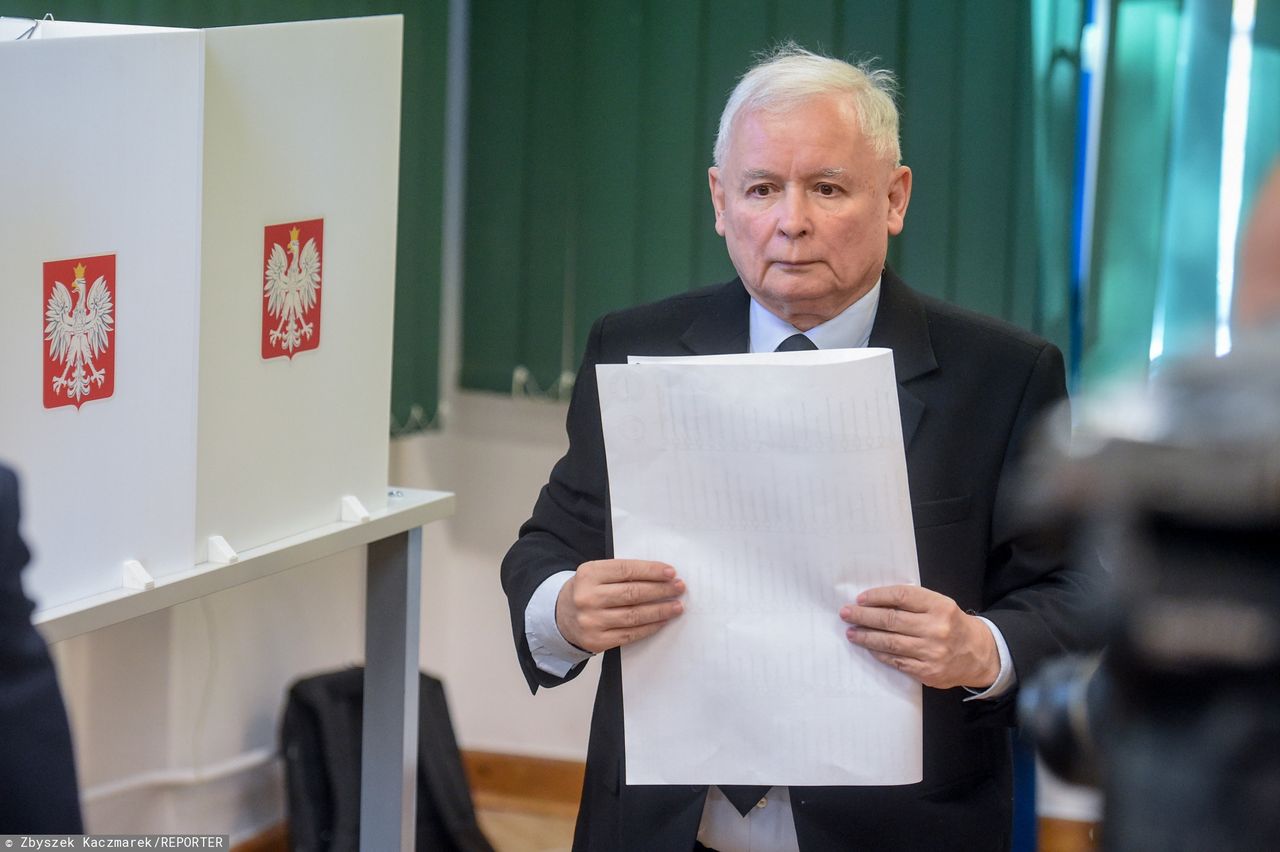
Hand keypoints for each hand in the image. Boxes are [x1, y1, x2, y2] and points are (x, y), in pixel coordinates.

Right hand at [556, 559, 685, 652]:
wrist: (561, 617)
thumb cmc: (588, 591)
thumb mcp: (596, 574)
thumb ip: (622, 573)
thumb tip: (661, 576)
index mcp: (588, 574)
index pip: (626, 570)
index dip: (651, 571)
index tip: (671, 572)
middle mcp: (587, 597)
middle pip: (632, 593)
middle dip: (660, 590)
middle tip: (679, 588)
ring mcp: (591, 621)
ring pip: (634, 615)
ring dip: (660, 610)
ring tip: (676, 606)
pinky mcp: (596, 641)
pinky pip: (630, 634)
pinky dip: (650, 627)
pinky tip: (662, 621)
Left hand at [840, 585, 998, 689]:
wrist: (980, 654)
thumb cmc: (952, 625)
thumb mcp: (940, 605)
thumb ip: (914, 602)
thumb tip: (874, 601)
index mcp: (940, 606)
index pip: (902, 596)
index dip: (878, 596)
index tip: (860, 598)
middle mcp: (936, 629)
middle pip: (891, 620)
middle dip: (864, 616)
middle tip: (846, 613)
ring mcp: (932, 652)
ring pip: (890, 642)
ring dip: (866, 636)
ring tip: (851, 632)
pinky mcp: (928, 672)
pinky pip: (896, 661)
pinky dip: (879, 654)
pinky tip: (868, 647)